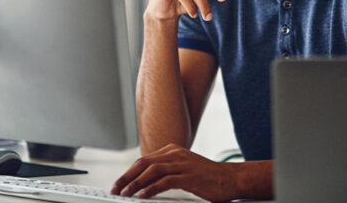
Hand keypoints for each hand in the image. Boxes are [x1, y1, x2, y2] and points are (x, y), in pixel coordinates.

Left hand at [110, 144, 239, 201]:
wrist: (232, 178)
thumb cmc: (208, 178)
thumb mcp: (184, 170)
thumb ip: (167, 173)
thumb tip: (145, 185)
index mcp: (172, 151)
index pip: (143, 161)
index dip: (128, 173)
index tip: (118, 184)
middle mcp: (175, 154)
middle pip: (143, 163)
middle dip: (126, 177)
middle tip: (114, 189)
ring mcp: (182, 164)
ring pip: (151, 171)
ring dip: (134, 183)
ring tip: (124, 194)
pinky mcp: (189, 176)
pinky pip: (164, 181)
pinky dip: (150, 189)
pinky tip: (142, 196)